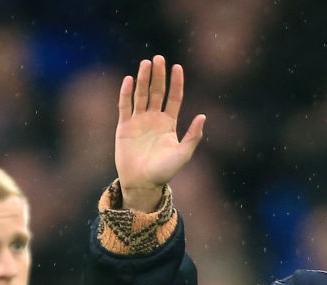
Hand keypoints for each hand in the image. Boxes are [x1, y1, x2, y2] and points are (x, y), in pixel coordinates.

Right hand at [116, 55, 205, 211]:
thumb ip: (193, 136)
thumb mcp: (183, 154)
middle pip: (157, 92)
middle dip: (158, 76)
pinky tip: (130, 80)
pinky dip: (126, 93)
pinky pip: (124, 106)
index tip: (178, 67)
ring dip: (144, 80)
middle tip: (159, 58)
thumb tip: (203, 116)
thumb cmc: (164, 172)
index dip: (176, 83)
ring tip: (146, 63)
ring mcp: (138, 122)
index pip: (174, 98)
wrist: (142, 183)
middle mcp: (154, 119)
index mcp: (169, 124)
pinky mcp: (124, 127)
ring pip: (141, 95)